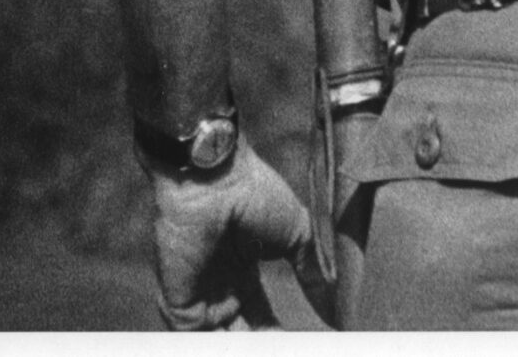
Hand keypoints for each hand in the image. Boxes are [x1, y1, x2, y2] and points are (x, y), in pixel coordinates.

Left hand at [146, 137, 314, 330]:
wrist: (213, 176)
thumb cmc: (253, 192)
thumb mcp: (297, 234)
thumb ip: (313, 273)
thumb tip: (338, 310)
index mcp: (241, 267)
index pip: (260, 316)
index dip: (278, 334)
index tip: (303, 342)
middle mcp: (218, 284)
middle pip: (242, 333)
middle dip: (265, 345)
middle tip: (289, 348)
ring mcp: (197, 293)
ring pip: (221, 339)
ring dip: (246, 347)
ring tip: (276, 349)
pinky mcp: (180, 303)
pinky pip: (196, 340)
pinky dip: (221, 348)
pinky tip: (248, 345)